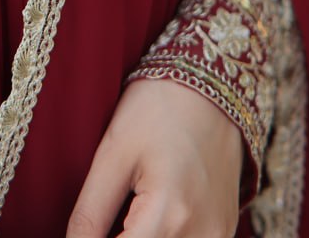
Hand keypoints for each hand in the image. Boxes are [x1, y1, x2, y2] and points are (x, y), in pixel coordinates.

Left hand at [66, 79, 243, 236]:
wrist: (210, 85)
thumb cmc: (156, 109)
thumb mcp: (113, 154)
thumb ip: (90, 213)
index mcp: (169, 215)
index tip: (84, 230)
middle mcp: (202, 235)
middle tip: (104, 217)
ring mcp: (218, 236)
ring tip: (123, 215)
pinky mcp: (224, 230)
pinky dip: (163, 237)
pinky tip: (146, 216)